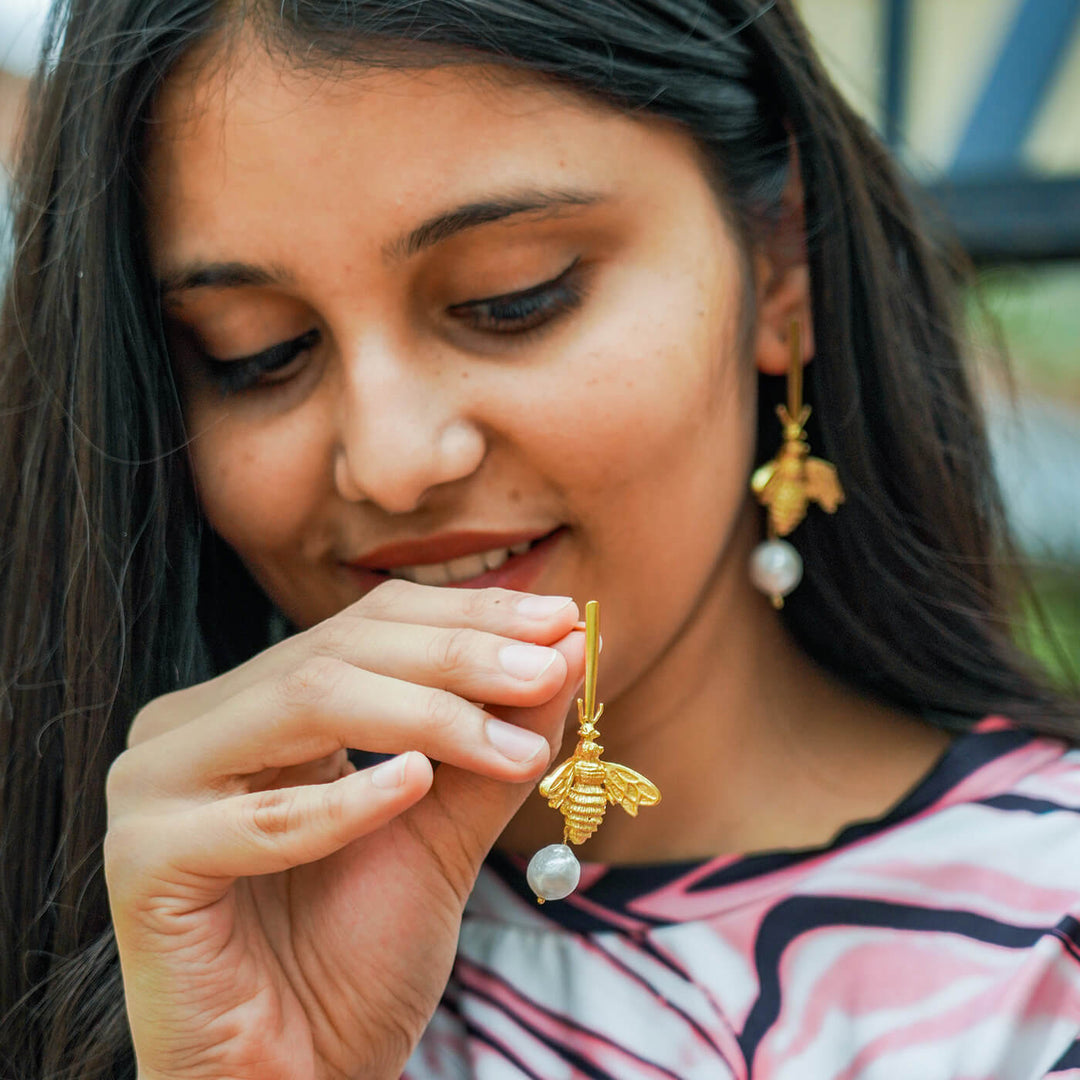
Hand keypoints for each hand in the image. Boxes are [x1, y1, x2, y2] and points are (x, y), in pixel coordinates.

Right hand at [104, 582, 582, 1079]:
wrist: (303, 1075)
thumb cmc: (361, 952)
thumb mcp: (448, 825)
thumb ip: (497, 735)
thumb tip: (568, 643)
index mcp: (257, 703)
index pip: (366, 625)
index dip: (465, 616)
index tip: (561, 620)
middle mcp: (198, 725)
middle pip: (337, 650)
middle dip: (458, 656)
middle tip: (550, 669)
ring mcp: (158, 786)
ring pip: (302, 702)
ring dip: (426, 718)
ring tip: (514, 745)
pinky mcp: (143, 861)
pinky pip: (257, 819)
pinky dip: (346, 802)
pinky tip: (417, 787)